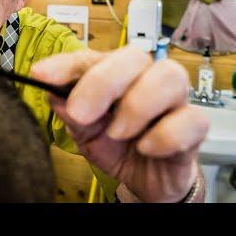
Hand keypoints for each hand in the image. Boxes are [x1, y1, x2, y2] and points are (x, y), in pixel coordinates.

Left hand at [31, 46, 208, 202]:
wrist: (147, 179)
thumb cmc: (116, 145)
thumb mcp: (85, 131)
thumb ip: (70, 111)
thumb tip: (53, 93)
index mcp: (114, 74)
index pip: (90, 57)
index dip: (65, 65)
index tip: (41, 75)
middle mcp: (145, 78)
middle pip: (134, 56)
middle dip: (103, 82)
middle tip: (82, 113)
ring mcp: (173, 100)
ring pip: (170, 76)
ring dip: (137, 105)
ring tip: (117, 132)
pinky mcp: (194, 127)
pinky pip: (193, 118)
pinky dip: (165, 134)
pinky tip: (146, 148)